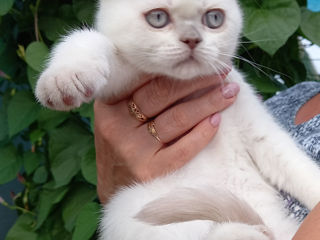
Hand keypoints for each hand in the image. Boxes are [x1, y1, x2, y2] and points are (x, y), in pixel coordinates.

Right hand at [94, 74, 239, 203]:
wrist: (114, 181)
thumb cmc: (123, 139)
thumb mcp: (118, 110)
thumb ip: (137, 88)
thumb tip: (180, 66)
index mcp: (110, 104)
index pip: (146, 78)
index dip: (176, 68)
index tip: (200, 61)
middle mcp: (117, 125)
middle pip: (163, 94)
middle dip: (197, 81)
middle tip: (221, 72)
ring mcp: (133, 150)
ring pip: (177, 118)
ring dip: (208, 102)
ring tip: (229, 92)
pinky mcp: (149, 171)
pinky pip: (182, 149)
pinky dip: (202, 133)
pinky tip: (216, 120)